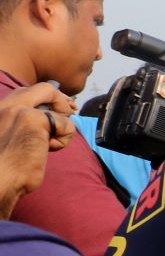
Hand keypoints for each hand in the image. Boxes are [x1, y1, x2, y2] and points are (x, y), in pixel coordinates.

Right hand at [0, 82, 74, 218]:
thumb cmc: (4, 167)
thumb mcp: (9, 138)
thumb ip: (21, 126)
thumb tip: (48, 120)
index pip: (26, 92)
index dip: (48, 99)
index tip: (59, 110)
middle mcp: (6, 105)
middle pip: (45, 88)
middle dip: (62, 100)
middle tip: (67, 116)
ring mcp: (20, 110)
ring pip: (59, 109)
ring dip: (60, 129)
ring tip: (45, 146)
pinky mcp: (35, 120)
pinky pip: (66, 125)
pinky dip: (62, 141)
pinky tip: (47, 150)